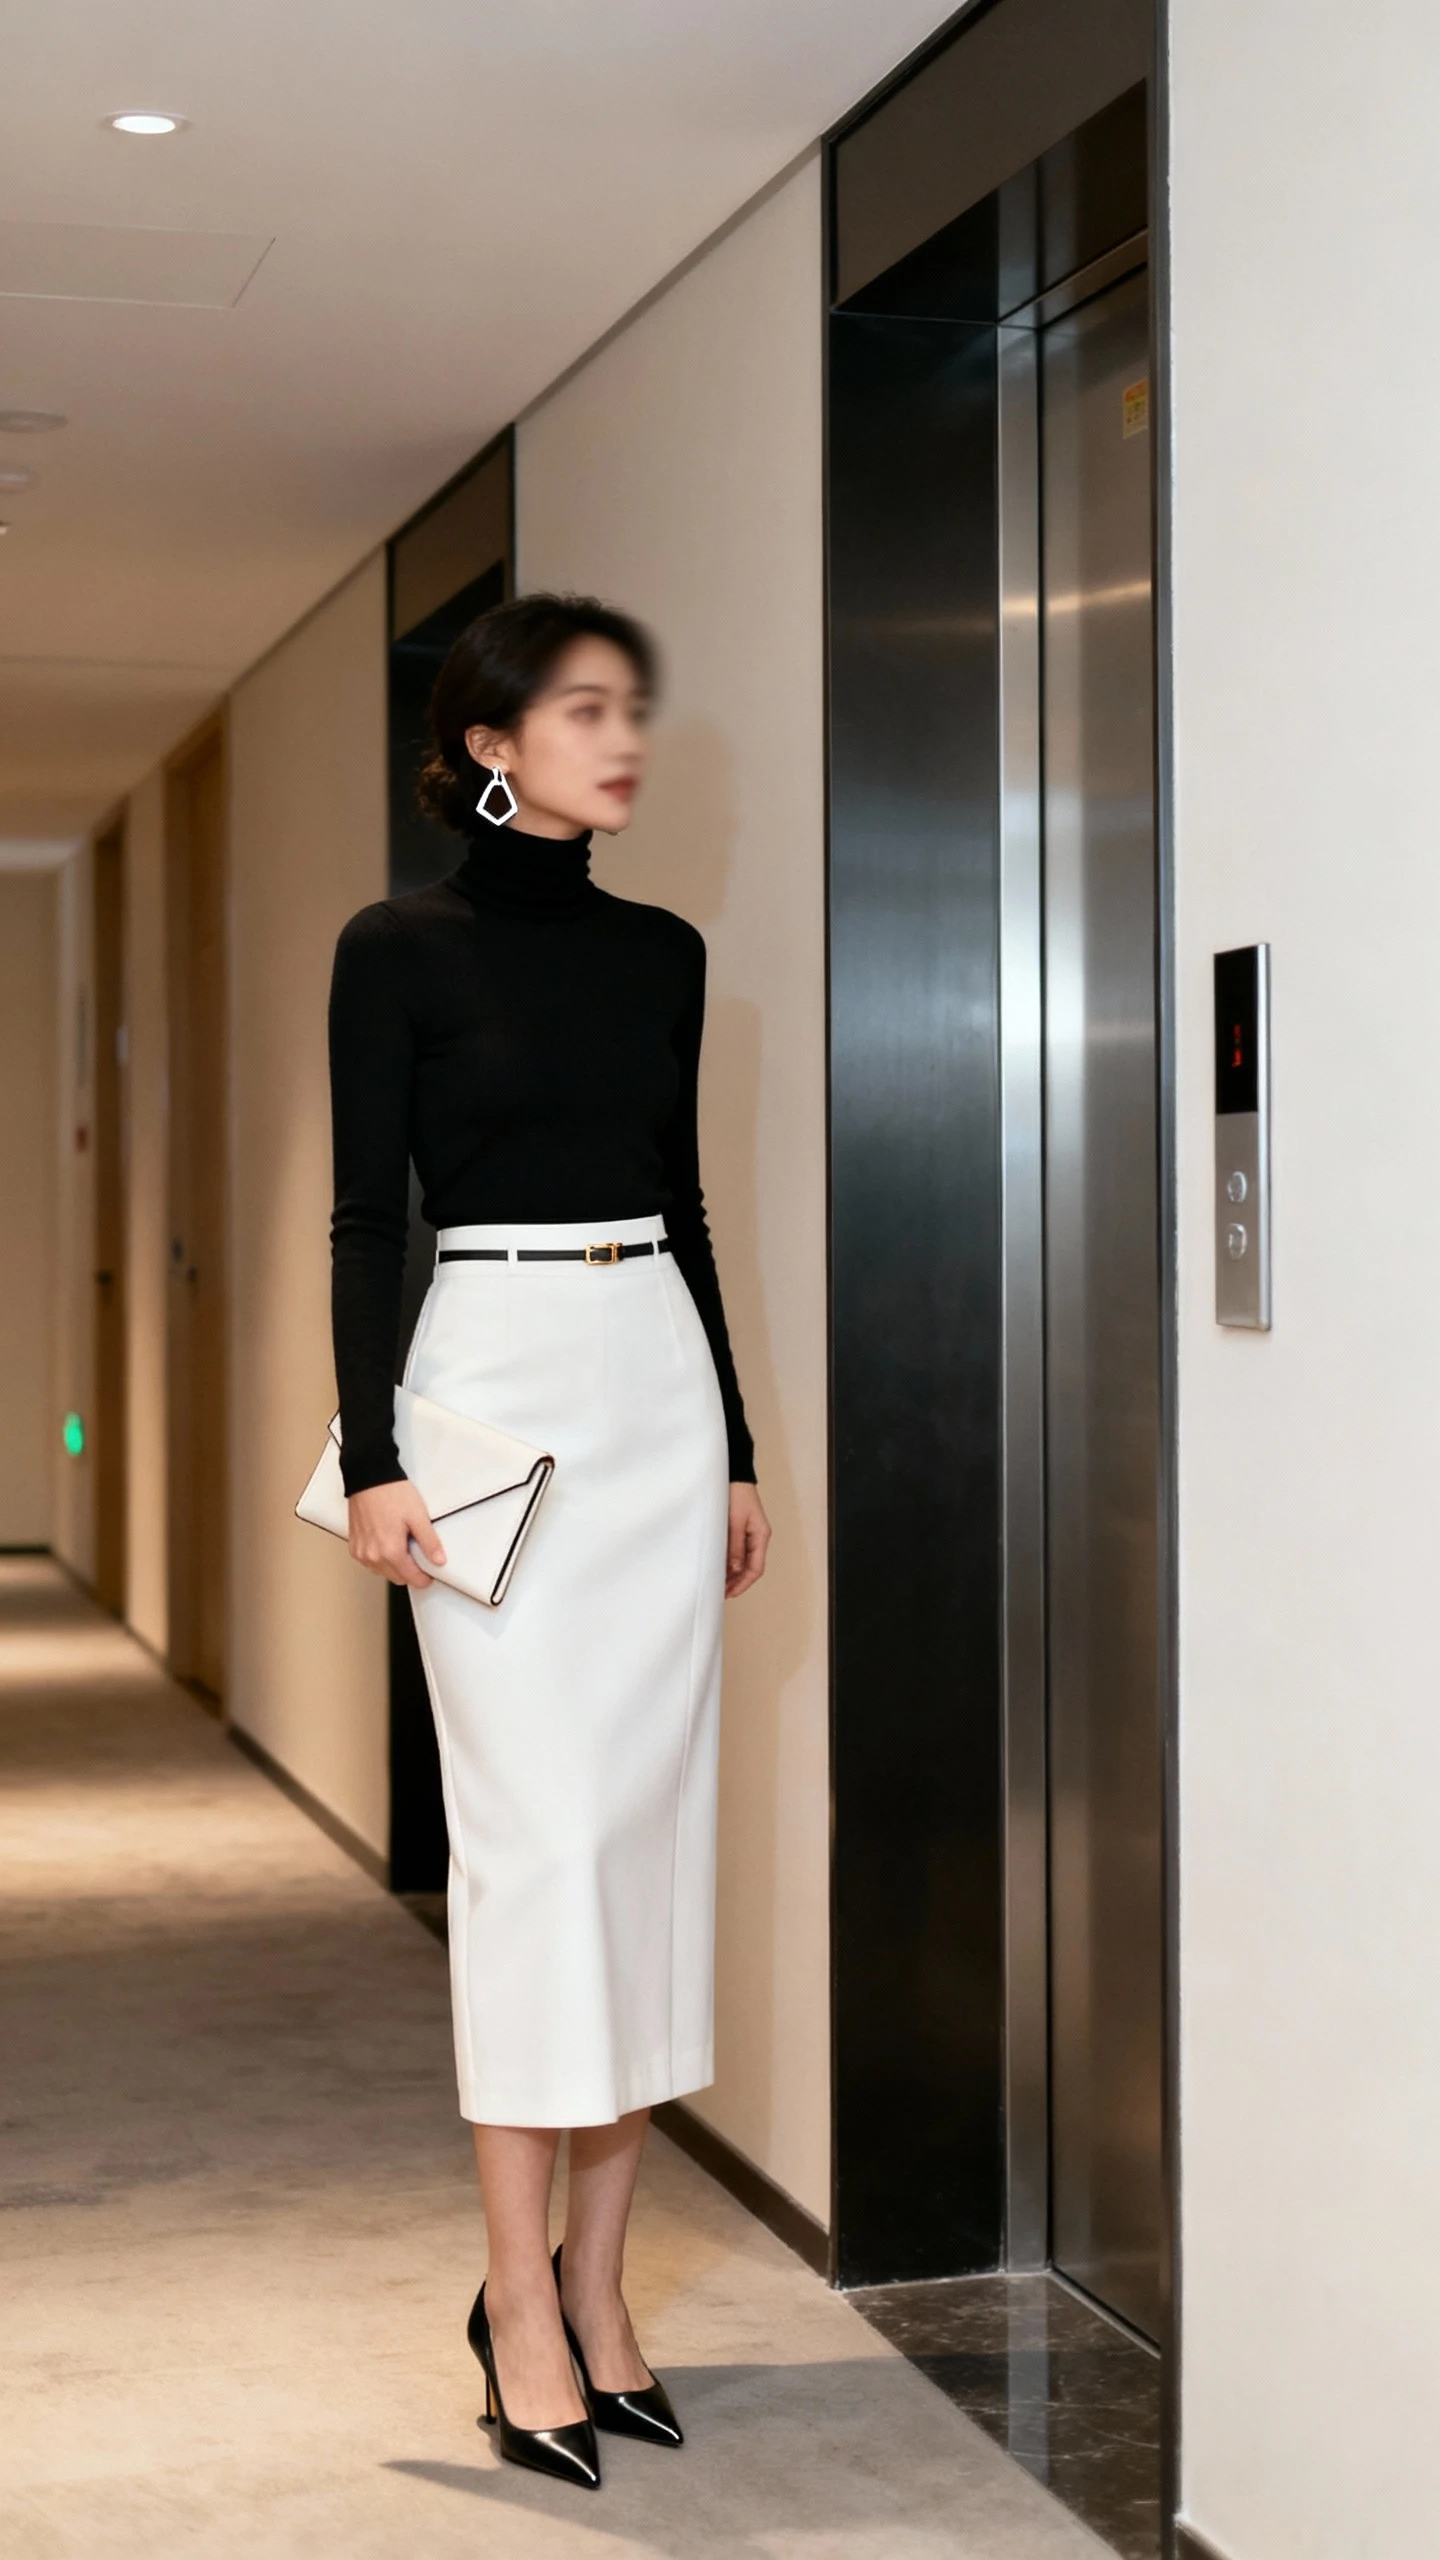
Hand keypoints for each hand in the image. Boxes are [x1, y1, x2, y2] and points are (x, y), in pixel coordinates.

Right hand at [347, 1479, 446, 1587]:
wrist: (368, 1477)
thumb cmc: (390, 1493)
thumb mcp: (418, 1516)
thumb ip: (429, 1542)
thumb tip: (439, 1560)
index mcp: (390, 1551)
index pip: (412, 1579)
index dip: (425, 1578)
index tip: (430, 1573)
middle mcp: (372, 1556)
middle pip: (398, 1578)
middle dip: (410, 1572)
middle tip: (419, 1555)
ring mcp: (361, 1552)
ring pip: (383, 1572)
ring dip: (394, 1567)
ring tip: (402, 1545)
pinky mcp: (354, 1545)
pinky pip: (370, 1563)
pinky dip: (380, 1559)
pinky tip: (387, 1543)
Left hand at [726, 1483, 770, 1598]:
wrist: (734, 1476)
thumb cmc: (736, 1494)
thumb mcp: (734, 1521)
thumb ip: (735, 1546)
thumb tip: (734, 1569)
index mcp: (761, 1536)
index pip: (755, 1568)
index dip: (743, 1583)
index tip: (730, 1592)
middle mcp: (757, 1538)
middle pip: (750, 1567)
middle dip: (736, 1582)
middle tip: (721, 1593)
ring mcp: (748, 1535)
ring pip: (742, 1561)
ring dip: (731, 1573)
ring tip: (717, 1583)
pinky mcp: (739, 1531)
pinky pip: (736, 1552)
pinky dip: (728, 1562)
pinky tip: (717, 1568)